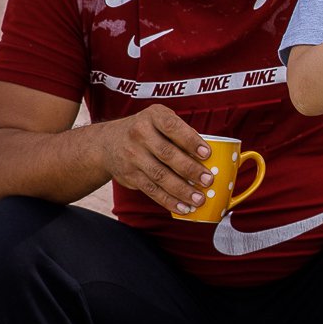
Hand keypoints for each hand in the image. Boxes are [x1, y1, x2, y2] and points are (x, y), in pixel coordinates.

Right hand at [98, 105, 212, 213]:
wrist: (107, 143)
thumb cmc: (147, 131)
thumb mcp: (160, 120)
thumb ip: (182, 133)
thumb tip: (215, 154)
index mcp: (153, 116)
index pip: (172, 127)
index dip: (190, 141)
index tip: (207, 153)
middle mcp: (139, 134)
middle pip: (167, 154)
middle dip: (190, 169)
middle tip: (208, 181)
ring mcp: (132, 156)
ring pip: (160, 175)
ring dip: (182, 190)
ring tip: (199, 199)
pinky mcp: (130, 175)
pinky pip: (152, 190)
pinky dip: (169, 201)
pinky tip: (183, 207)